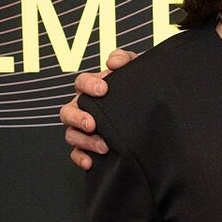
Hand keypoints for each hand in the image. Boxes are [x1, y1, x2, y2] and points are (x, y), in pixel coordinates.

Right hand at [61, 49, 135, 168]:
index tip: (103, 89)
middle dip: (78, 117)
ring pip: (71, 134)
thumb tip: (113, 62)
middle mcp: (84, 109)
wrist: (153, 114)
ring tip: (104, 146)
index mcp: (92, 89)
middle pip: (67, 111)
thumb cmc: (140, 89)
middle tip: (93, 123)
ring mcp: (84, 129)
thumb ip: (125, 59)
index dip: (88, 85)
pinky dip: (81, 158)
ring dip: (84, 141)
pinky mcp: (89, 148)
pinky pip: (77, 154)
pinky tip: (91, 162)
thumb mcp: (136, 70)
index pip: (81, 83)